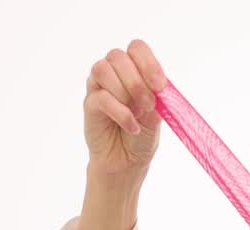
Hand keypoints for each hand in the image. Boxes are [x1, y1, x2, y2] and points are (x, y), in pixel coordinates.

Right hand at [83, 39, 167, 177]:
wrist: (128, 161)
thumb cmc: (143, 133)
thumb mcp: (157, 115)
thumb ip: (156, 98)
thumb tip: (157, 89)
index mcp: (134, 69)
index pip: (137, 48)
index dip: (148, 63)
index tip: (160, 85)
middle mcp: (114, 73)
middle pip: (117, 56)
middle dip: (137, 81)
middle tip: (149, 104)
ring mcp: (98, 87)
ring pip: (103, 70)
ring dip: (125, 92)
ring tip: (138, 114)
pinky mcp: (89, 104)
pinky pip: (100, 97)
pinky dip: (121, 113)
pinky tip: (132, 126)